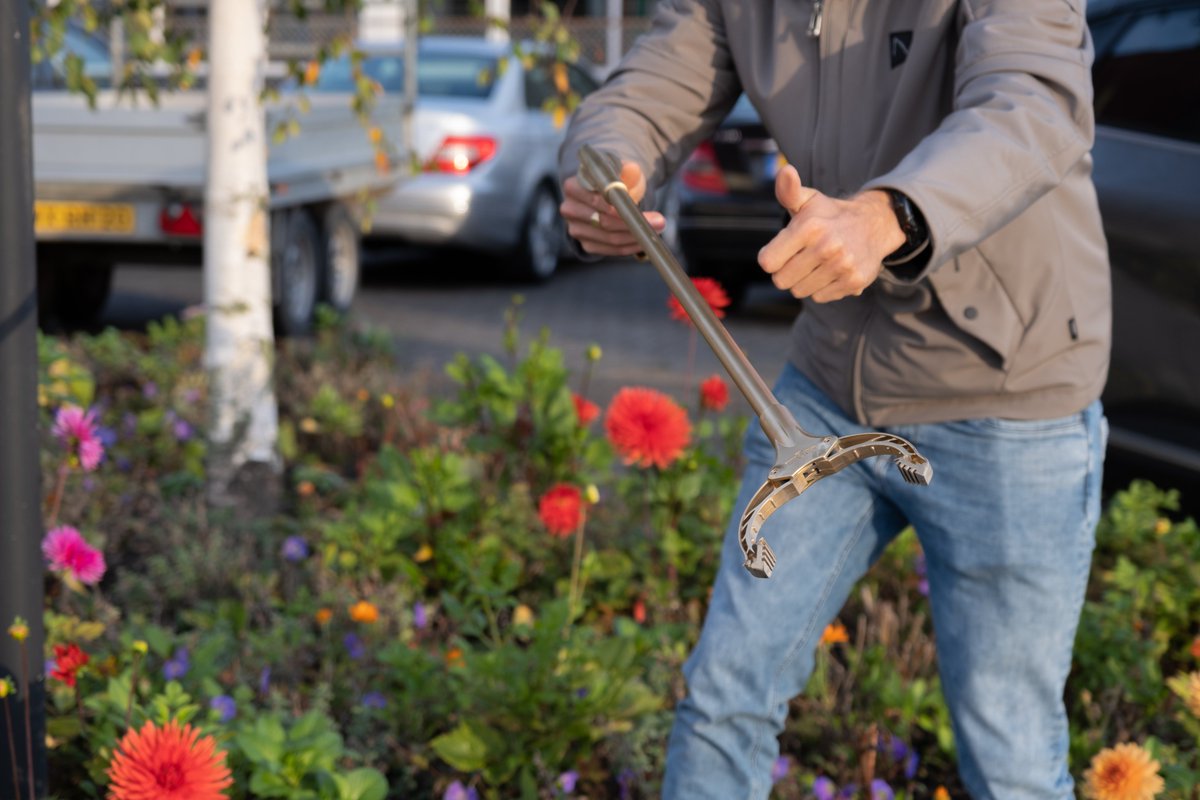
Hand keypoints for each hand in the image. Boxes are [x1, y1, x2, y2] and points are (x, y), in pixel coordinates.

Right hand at [560, 160, 664, 256]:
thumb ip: (627, 169)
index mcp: (573, 186)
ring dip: (636, 236)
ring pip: (609, 238)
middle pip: (603, 222)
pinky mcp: (586, 244)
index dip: (617, 206)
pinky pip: (610, 250)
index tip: (638, 208)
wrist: (606, 193)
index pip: (595, 199)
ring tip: (657, 229)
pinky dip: (630, 246)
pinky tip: (643, 240)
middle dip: (633, 223)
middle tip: (660, 221)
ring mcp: (576, 229)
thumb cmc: (614, 179)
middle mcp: (569, 209)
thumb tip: (631, 170)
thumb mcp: (621, 169)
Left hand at [757, 165, 905, 301]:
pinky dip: (822, 288)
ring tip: (817, 263)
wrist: (873, 225)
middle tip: (800, 256)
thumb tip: (785, 171)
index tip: (784, 248)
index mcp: (809, 227)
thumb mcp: (807, 199)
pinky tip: (831, 271)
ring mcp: (842, 266)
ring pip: (799, 291)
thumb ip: (787, 190)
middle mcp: (827, 247)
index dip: (772, 257)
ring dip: (803, 280)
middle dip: (786, 271)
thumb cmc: (829, 215)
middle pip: (781, 281)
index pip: (767, 262)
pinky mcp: (854, 282)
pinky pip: (819, 297)